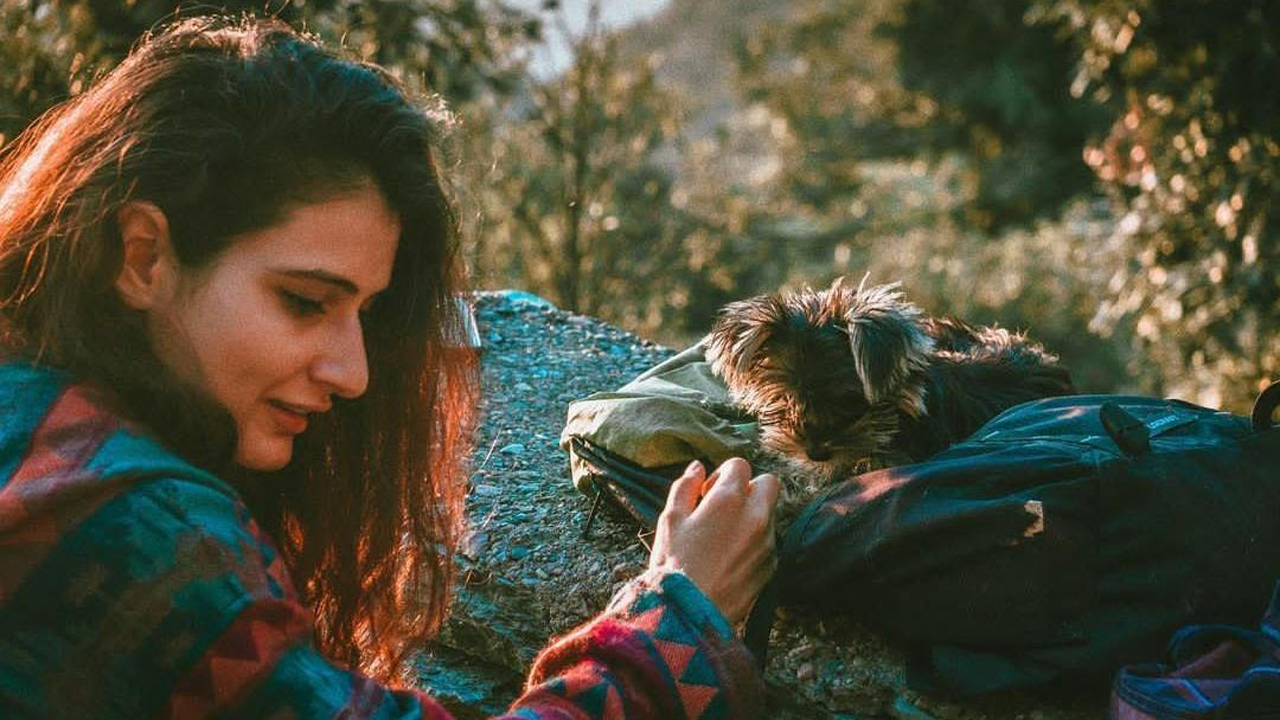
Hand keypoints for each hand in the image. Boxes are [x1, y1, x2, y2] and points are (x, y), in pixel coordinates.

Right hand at [648, 457, 779, 627]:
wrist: (691, 614)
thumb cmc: (674, 565)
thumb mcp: (670, 520)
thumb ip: (684, 486)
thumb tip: (697, 467)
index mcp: (730, 499)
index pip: (740, 465)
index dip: (722, 474)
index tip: (706, 493)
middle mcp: (756, 516)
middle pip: (769, 483)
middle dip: (750, 487)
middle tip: (724, 507)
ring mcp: (768, 542)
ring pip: (769, 513)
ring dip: (751, 516)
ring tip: (722, 538)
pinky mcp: (772, 566)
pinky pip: (769, 542)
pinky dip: (754, 542)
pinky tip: (729, 558)